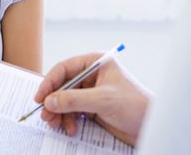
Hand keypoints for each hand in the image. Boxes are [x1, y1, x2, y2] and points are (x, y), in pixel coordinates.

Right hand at [34, 53, 150, 146]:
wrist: (150, 125)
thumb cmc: (135, 105)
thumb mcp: (103, 100)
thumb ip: (74, 100)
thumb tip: (50, 101)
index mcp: (96, 63)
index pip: (65, 68)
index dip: (50, 82)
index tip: (40, 97)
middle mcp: (92, 75)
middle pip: (63, 85)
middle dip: (54, 102)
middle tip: (46, 117)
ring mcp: (92, 91)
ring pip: (66, 100)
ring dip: (60, 114)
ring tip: (58, 126)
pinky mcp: (93, 107)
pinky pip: (73, 111)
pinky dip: (68, 120)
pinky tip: (71, 128)